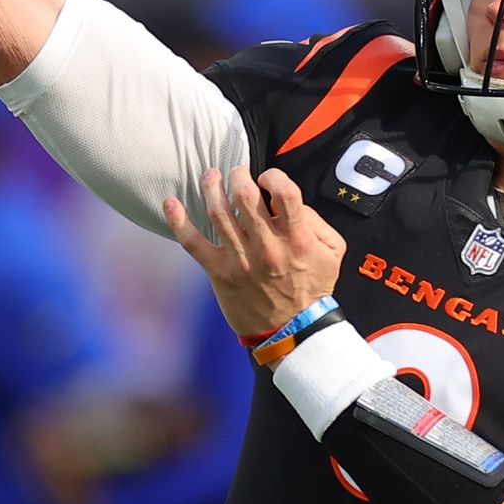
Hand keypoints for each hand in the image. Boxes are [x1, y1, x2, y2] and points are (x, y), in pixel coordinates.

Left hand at [164, 166, 345, 338]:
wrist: (293, 330)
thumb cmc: (312, 287)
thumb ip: (317, 221)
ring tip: (210, 176)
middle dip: (238, 176)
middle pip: (245, 197)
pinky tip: (170, 203)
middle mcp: (267, 247)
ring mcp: (240, 260)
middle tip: (236, 174)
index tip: (267, 178)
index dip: (273, 176)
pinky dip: (178, 221)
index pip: (285, 193)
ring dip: (211, 187)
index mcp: (297, 238)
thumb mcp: (333, 251)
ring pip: (218, 213)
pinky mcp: (220, 273)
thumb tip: (288, 201)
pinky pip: (193, 243)